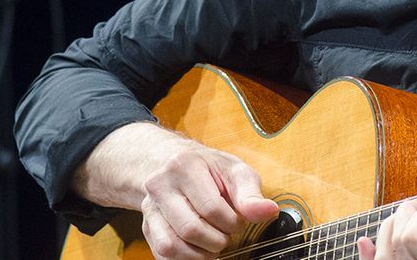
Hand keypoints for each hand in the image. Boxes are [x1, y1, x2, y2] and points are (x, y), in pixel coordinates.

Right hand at [140, 144, 279, 258]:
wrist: (177, 166)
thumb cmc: (210, 169)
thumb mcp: (235, 171)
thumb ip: (251, 193)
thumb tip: (268, 211)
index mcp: (184, 166)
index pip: (211, 208)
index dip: (231, 223)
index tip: (238, 222)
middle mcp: (160, 185)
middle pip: (190, 229)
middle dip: (216, 240)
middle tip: (226, 235)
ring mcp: (150, 207)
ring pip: (171, 245)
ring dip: (199, 254)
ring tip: (213, 245)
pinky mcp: (147, 225)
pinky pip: (161, 253)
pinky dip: (183, 258)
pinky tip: (198, 250)